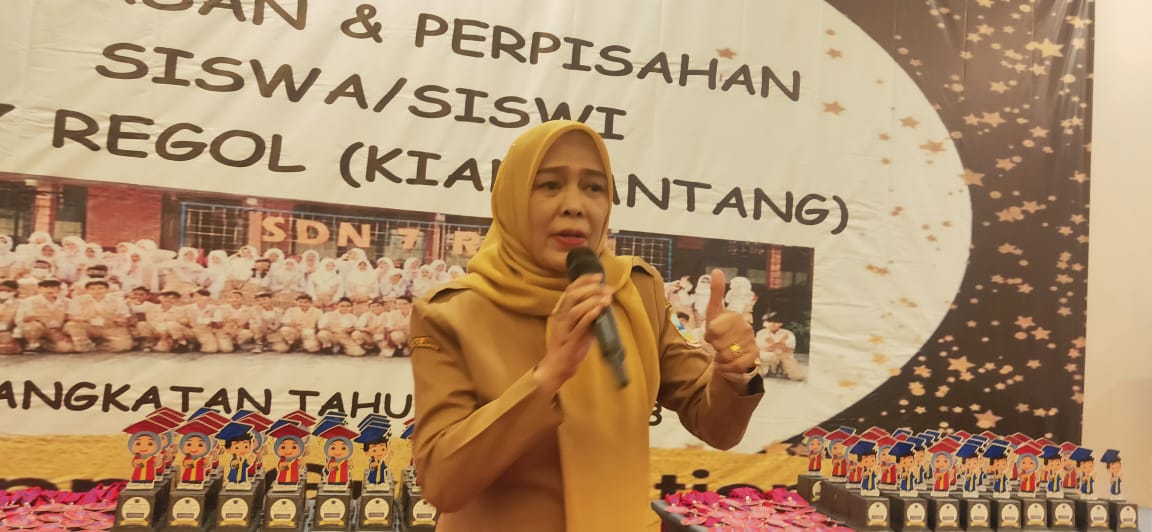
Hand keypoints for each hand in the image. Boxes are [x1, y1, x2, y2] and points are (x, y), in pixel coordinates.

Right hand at [534, 273, 612, 393]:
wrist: (557, 367)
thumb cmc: (570, 347)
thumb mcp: (580, 326)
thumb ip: (588, 315)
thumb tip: (604, 302)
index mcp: (561, 312)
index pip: (570, 290)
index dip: (583, 280)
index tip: (597, 276)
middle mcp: (561, 317)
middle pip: (572, 295)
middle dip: (590, 288)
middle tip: (606, 288)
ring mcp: (564, 329)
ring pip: (575, 308)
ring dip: (592, 301)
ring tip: (606, 298)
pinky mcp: (570, 340)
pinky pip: (579, 325)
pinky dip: (589, 315)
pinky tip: (598, 310)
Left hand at [702, 269, 758, 380]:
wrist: (733, 353)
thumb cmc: (720, 331)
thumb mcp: (713, 313)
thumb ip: (716, 293)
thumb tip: (717, 270)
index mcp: (734, 316)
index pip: (714, 330)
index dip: (709, 335)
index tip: (712, 334)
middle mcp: (745, 327)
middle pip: (718, 344)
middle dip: (714, 348)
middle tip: (717, 345)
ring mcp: (751, 342)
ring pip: (726, 355)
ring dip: (719, 359)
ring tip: (721, 354)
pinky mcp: (754, 356)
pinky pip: (735, 366)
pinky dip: (726, 368)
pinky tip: (725, 364)